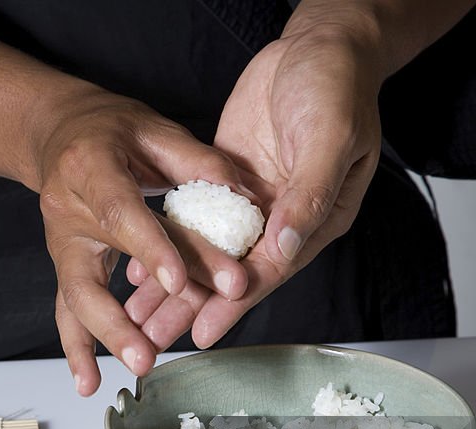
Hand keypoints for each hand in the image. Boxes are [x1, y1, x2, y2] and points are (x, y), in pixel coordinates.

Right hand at [32, 88, 252, 394]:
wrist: (57, 133)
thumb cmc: (111, 129)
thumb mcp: (153, 127)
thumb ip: (195, 160)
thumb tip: (243, 196)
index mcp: (90, 169)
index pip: (122, 215)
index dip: (150, 250)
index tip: (178, 284)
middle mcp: (67, 212)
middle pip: (91, 274)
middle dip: (119, 318)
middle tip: (150, 352)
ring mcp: (61, 244)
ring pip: (75, 300)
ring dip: (102, 341)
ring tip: (133, 371)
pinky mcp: (65, 265)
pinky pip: (66, 310)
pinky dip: (77, 348)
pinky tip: (88, 382)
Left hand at [125, 23, 384, 349]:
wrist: (318, 44)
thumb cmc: (337, 86)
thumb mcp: (329, 137)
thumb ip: (308, 195)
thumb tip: (285, 246)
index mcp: (315, 218)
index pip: (269, 271)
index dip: (234, 302)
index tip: (202, 331)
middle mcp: (282, 218)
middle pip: (231, 272)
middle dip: (192, 305)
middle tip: (154, 336)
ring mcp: (253, 201)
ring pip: (208, 252)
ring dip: (175, 282)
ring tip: (138, 314)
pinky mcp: (227, 180)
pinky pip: (194, 217)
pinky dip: (169, 240)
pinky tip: (140, 262)